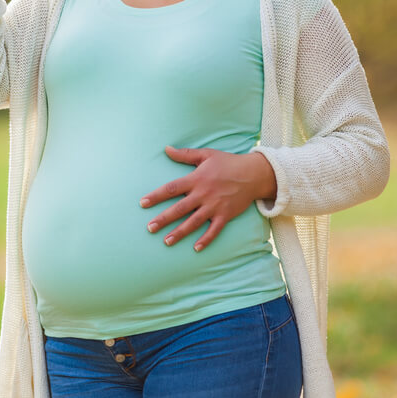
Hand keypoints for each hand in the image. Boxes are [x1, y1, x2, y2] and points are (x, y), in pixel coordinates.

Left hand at [139, 147, 277, 251]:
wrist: (254, 174)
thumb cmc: (228, 162)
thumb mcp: (206, 155)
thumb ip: (185, 154)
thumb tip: (166, 149)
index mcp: (196, 179)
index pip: (171, 189)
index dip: (156, 196)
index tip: (142, 203)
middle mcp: (203, 194)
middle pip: (179, 209)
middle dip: (163, 219)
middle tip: (149, 228)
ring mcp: (215, 206)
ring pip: (193, 222)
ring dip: (179, 232)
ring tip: (166, 241)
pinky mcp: (225, 215)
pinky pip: (214, 230)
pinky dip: (206, 239)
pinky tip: (196, 248)